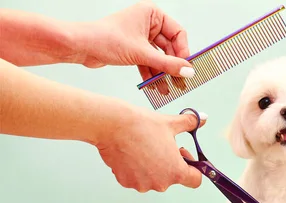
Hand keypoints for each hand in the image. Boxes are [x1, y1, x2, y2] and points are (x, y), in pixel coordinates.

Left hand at [77, 0, 194, 80]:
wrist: (80, 46)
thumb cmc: (105, 39)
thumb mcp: (141, 53)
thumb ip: (168, 64)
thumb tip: (188, 72)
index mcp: (152, 14)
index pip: (178, 34)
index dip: (183, 52)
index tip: (186, 68)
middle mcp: (147, 22)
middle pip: (170, 47)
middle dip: (173, 66)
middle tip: (179, 82)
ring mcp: (141, 36)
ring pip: (159, 57)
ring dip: (163, 73)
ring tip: (167, 89)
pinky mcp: (134, 48)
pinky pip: (149, 62)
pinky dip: (152, 73)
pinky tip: (155, 86)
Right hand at [96, 108, 207, 192]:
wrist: (112, 125)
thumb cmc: (141, 125)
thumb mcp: (171, 123)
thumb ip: (190, 123)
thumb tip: (202, 118)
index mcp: (176, 172)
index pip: (195, 180)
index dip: (193, 167)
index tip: (183, 155)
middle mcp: (160, 183)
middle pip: (173, 178)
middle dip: (170, 163)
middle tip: (161, 146)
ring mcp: (142, 185)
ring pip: (154, 177)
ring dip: (153, 166)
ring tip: (145, 148)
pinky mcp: (126, 182)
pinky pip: (137, 178)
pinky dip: (137, 168)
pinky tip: (133, 153)